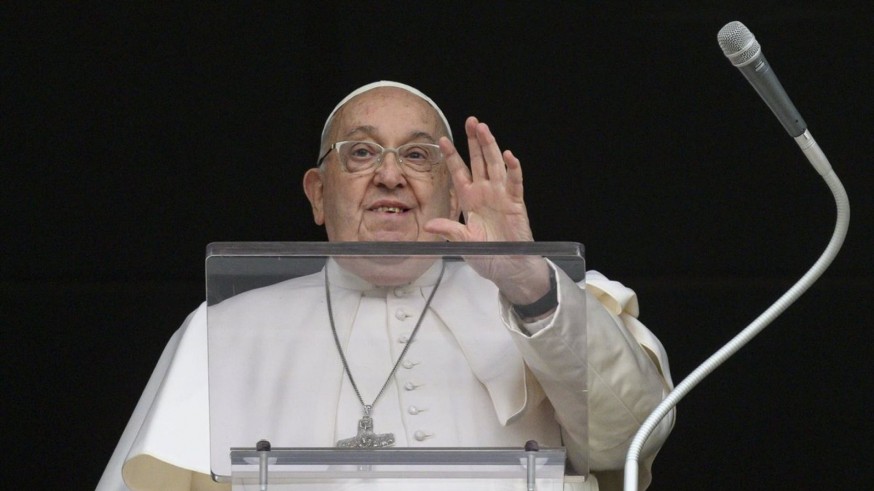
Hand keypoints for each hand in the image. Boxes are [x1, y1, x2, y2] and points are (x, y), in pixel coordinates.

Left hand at [425, 117, 549, 303]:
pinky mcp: (515, 203)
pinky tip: (509, 156)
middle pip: (479, 161)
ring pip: (495, 165)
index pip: (459, 172)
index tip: (442, 140)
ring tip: (484, 129)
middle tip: (471, 121)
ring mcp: (501, 196)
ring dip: (490, 147)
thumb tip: (430, 225)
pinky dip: (513, 169)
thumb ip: (449, 230)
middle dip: (474, 141)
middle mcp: (485, 193)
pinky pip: (514, 183)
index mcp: (469, 199)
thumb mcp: (463, 242)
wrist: (508, 268)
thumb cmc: (487, 255)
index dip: (452, 156)